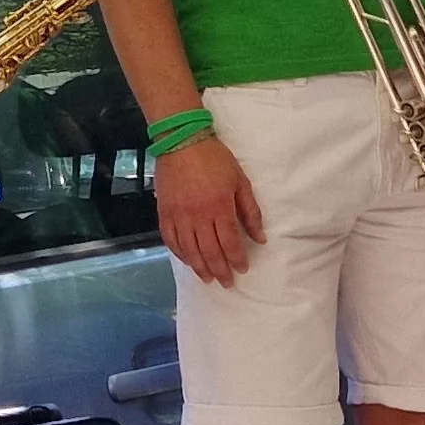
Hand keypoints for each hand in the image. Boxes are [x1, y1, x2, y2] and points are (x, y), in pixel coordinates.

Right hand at [156, 134, 263, 286]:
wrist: (181, 141)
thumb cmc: (215, 159)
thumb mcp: (240, 181)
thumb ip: (250, 211)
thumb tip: (260, 238)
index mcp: (219, 207)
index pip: (230, 242)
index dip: (237, 259)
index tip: (243, 269)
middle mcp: (198, 216)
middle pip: (210, 251)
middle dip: (220, 270)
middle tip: (227, 282)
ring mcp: (178, 216)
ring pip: (189, 250)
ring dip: (200, 268)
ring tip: (208, 279)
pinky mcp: (164, 213)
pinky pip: (171, 240)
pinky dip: (180, 254)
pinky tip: (188, 261)